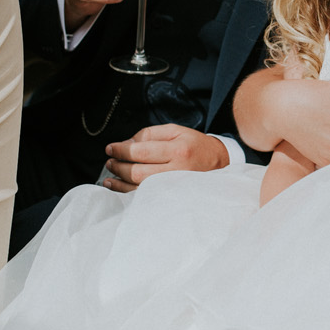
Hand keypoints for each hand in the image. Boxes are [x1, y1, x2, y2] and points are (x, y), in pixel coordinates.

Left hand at [102, 124, 228, 191]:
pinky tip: (118, 188)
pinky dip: (128, 193)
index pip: (141, 152)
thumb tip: (126, 144)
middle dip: (118, 166)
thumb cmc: (195, 146)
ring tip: (109, 176)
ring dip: (119, 182)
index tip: (110, 148)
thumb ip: (150, 134)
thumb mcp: (176, 131)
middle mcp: (177, 171)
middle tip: (110, 161)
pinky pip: (144, 198)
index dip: (121, 150)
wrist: (219, 165)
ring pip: (139, 188)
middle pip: (138, 172)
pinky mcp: (172, 198)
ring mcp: (174, 188)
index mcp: (178, 150)